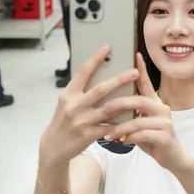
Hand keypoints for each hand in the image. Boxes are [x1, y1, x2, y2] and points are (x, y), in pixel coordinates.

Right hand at [39, 46, 139, 166]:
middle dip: (119, 80)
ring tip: (140, 95)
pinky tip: (134, 118)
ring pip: (109, 109)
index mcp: (69, 94)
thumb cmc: (63, 120)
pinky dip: (123, 123)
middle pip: (100, 90)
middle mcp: (74, 106)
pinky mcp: (88, 135)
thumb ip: (81, 90)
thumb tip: (99, 72)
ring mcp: (82, 121)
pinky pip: (110, 127)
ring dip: (126, 101)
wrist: (53, 147)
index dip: (95, 59)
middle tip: (135, 72)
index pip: (83, 72)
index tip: (107, 47)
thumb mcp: (67, 102)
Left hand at [102, 53, 191, 173]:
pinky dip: (129, 137)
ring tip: (107, 132)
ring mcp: (165, 123)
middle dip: (120, 103)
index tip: (135, 55)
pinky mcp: (165, 137)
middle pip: (140, 100)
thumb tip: (109, 103)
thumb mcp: (141, 123)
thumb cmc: (152, 138)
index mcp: (155, 103)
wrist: (172, 158)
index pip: (146, 83)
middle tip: (104, 108)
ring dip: (121, 127)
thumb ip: (131, 112)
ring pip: (139, 120)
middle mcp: (162, 109)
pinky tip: (122, 141)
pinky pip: (143, 135)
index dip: (141, 69)